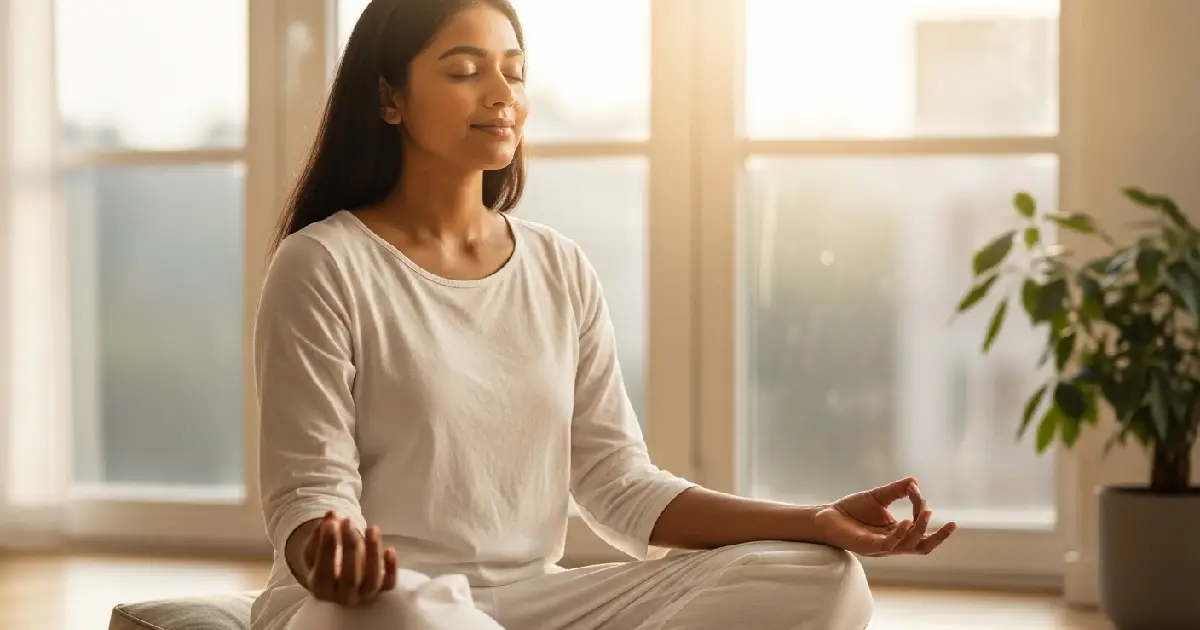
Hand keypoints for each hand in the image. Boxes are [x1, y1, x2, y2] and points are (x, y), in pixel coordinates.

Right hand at [302, 511, 397, 605]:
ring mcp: (364, 596)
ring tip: (371, 528)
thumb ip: (320, 533)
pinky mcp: (381, 590)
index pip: (324, 573)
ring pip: (372, 581)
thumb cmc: (324, 560)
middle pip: (349, 578)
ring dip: (373, 553)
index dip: (327, 548)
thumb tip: (331, 515)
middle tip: (348, 521)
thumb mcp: (315, 548)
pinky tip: (389, 549)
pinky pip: (389, 584)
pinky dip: (391, 568)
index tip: (330, 523)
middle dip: (350, 547)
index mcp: (320, 590)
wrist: (339, 574)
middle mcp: (343, 598)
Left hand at [814, 477, 956, 556]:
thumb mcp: (878, 497)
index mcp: (896, 532)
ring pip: (909, 545)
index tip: (916, 490)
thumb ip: (896, 490)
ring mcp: (881, 547)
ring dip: (919, 529)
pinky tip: (906, 521)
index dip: (920, 508)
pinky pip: (890, 545)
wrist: (826, 515)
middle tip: (951, 524)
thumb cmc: (851, 510)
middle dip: (938, 537)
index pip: (917, 524)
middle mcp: (892, 543)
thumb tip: (914, 481)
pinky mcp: (868, 547)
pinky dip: (900, 534)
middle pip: (922, 546)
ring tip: (926, 512)